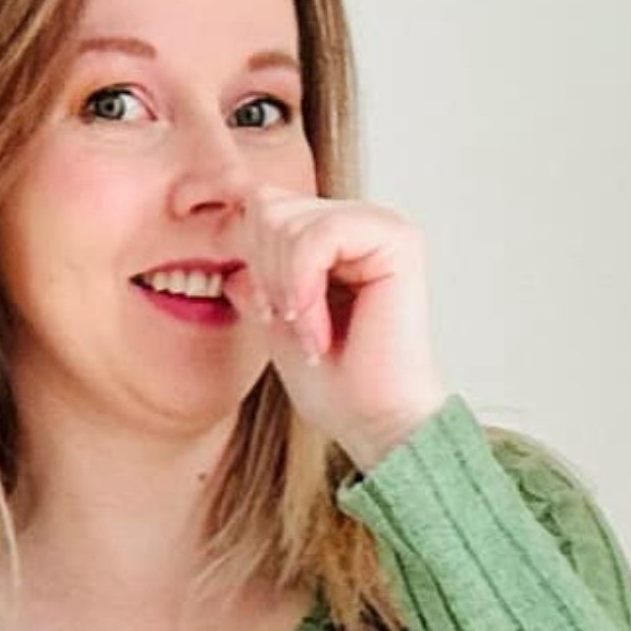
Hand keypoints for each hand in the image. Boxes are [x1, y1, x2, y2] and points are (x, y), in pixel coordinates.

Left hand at [220, 182, 452, 475]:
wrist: (374, 424)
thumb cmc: (338, 386)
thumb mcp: (277, 323)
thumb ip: (258, 281)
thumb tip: (233, 256)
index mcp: (336, 237)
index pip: (265, 208)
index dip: (251, 259)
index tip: (269, 314)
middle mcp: (360, 223)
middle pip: (270, 206)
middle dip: (265, 272)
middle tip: (290, 323)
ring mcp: (380, 226)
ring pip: (288, 219)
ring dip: (285, 285)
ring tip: (309, 331)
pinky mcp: (397, 240)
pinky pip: (318, 235)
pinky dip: (304, 285)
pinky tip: (318, 329)